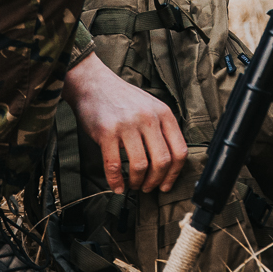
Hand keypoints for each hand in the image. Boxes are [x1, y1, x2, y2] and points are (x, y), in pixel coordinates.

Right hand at [61, 52, 187, 193]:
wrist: (93, 83)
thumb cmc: (122, 98)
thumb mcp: (151, 106)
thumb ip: (161, 128)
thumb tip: (168, 163)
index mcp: (163, 113)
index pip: (179, 150)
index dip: (174, 174)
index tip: (166, 185)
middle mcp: (148, 118)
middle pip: (162, 161)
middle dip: (156, 181)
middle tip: (149, 188)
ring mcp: (127, 125)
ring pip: (141, 165)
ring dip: (138, 182)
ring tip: (133, 185)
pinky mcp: (107, 132)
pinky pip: (114, 165)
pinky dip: (116, 181)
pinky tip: (117, 186)